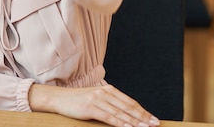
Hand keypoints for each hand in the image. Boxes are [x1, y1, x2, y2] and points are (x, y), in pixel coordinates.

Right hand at [29, 83, 159, 126]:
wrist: (58, 97)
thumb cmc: (77, 100)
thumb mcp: (95, 98)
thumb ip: (110, 103)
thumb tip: (126, 113)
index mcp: (108, 90)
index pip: (129, 102)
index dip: (142, 111)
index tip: (153, 119)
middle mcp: (104, 93)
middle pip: (128, 106)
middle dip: (143, 117)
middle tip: (155, 124)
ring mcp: (97, 99)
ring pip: (120, 112)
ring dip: (135, 121)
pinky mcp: (90, 107)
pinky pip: (109, 117)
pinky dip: (120, 123)